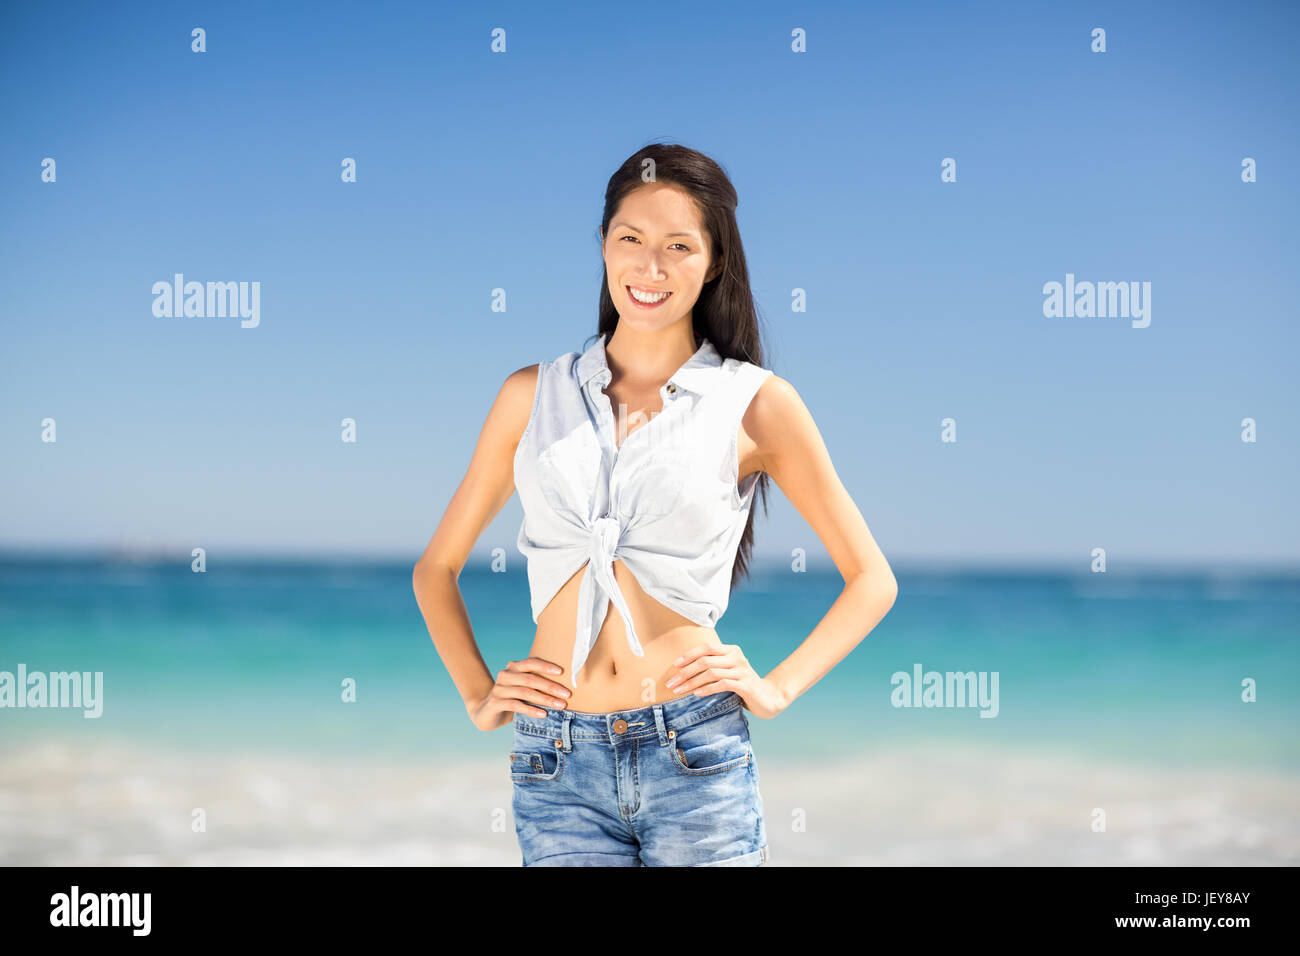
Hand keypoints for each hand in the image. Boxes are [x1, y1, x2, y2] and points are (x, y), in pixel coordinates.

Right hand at [466, 657, 571, 730]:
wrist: (486, 713)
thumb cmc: (512, 698)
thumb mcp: (523, 688)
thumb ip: (537, 682)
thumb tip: (565, 685)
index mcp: (513, 667)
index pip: (531, 662)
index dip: (546, 666)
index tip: (562, 672)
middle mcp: (505, 675)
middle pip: (530, 679)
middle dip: (551, 686)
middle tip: (567, 694)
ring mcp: (499, 689)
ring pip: (525, 692)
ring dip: (545, 699)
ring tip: (560, 706)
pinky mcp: (495, 703)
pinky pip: (516, 705)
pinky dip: (531, 710)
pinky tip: (543, 714)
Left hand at [664, 643, 787, 718]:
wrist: (767, 698)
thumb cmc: (742, 685)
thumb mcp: (728, 671)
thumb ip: (713, 666)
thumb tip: (684, 669)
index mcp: (732, 650)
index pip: (706, 648)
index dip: (689, 655)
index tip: (674, 665)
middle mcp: (737, 657)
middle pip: (705, 660)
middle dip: (685, 672)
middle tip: (671, 683)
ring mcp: (741, 670)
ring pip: (711, 672)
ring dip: (691, 682)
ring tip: (679, 691)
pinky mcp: (745, 684)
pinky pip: (721, 684)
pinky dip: (706, 689)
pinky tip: (696, 694)